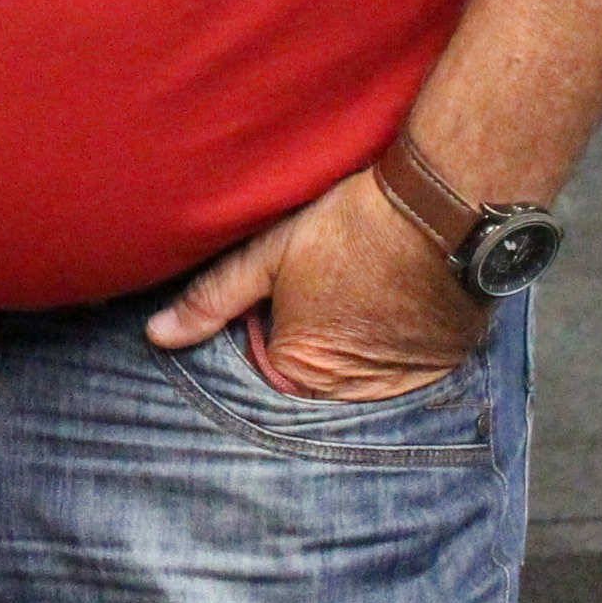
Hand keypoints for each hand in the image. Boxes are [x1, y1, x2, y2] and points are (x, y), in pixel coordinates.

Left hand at [142, 172, 489, 399]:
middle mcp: (352, 393)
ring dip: (354, 344)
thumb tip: (158, 337)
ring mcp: (402, 384)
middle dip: (310, 340)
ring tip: (361, 290)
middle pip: (313, 376)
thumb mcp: (268, 256)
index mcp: (301, 372)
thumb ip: (211, 299)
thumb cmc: (347, 228)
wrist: (440, 209)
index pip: (267, 368)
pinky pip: (404, 369)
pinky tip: (393, 300)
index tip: (284, 291)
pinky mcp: (443, 368)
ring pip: (358, 375)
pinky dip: (395, 344)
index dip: (269, 326)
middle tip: (328, 288)